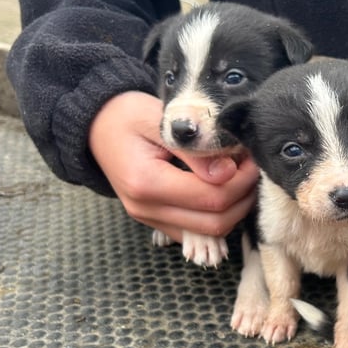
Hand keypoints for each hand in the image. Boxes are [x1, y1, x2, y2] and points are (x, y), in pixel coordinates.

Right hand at [88, 91, 259, 241]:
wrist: (96, 125)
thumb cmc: (127, 115)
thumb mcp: (161, 119)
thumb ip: (195, 149)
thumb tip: (228, 172)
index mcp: (146, 183)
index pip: (211, 198)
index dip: (241, 181)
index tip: (251, 157)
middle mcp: (146, 209)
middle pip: (214, 223)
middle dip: (242, 198)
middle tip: (252, 168)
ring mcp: (150, 219)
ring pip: (209, 232)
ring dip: (234, 209)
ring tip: (240, 177)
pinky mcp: (155, 221)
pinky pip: (196, 230)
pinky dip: (217, 214)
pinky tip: (223, 188)